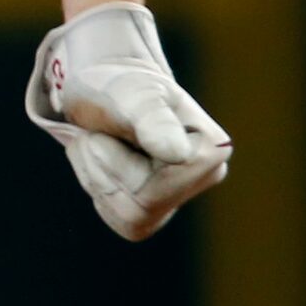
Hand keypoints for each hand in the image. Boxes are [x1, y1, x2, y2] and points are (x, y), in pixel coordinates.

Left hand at [25, 2, 230, 240]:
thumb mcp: (127, 94)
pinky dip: (98, 189)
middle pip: (138, 208)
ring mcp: (184, 195)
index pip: (151, 187)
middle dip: (100, 166)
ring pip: (127, 217)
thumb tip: (178, 154)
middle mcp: (207, 175)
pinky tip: (104, 161)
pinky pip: (119, 220)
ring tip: (101, 143)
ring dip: (94, 176)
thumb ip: (150, 120)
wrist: (101, 87)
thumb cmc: (116, 85)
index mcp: (210, 149)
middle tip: (99, 132)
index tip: (113, 123)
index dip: (112, 156)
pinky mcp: (158, 209)